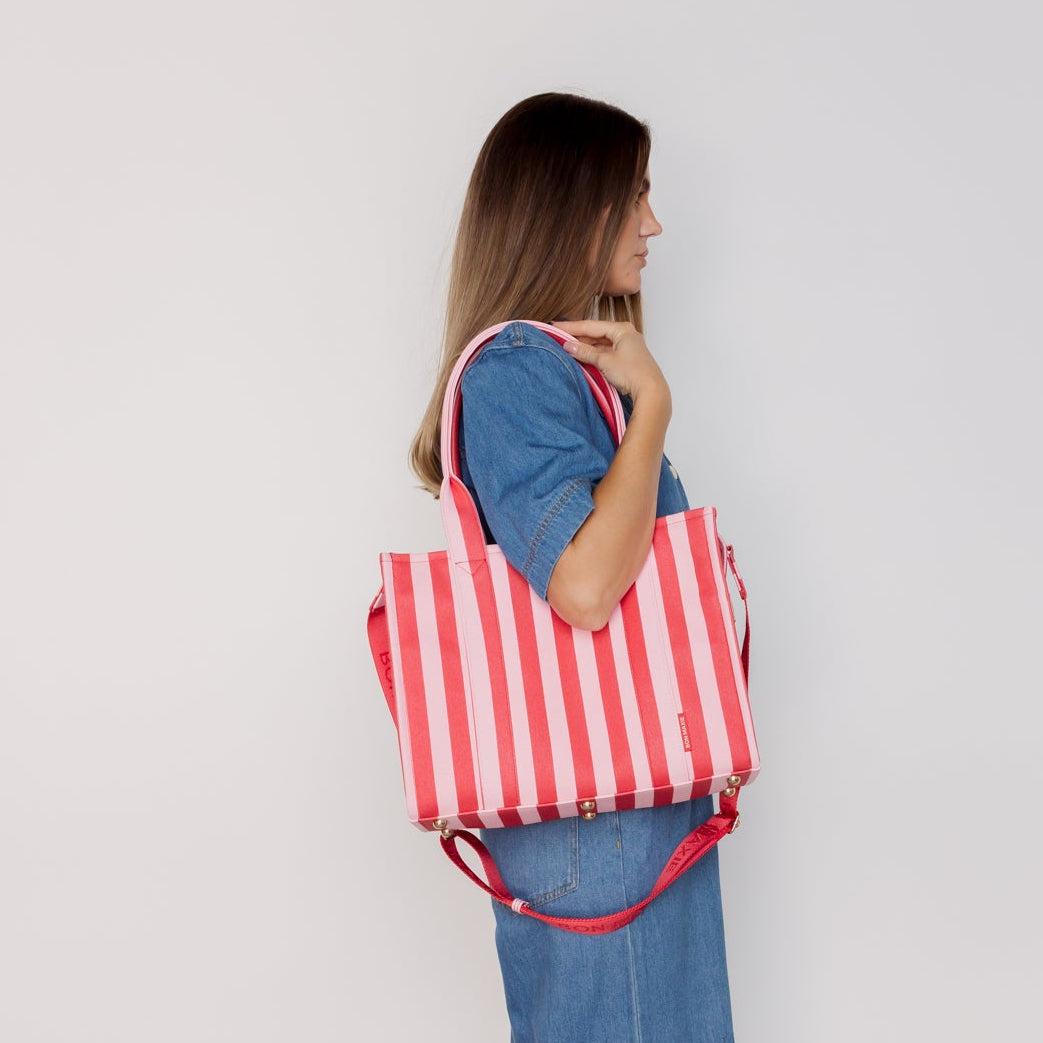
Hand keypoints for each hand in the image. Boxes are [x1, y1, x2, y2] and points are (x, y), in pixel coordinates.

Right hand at [552, 319, 669, 402]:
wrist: (651, 392)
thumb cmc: (633, 373)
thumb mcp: (604, 360)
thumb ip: (584, 352)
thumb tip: (568, 346)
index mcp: (622, 329)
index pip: (591, 326)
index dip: (571, 327)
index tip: (555, 327)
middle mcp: (626, 335)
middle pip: (596, 334)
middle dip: (577, 337)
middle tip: (558, 338)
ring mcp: (627, 347)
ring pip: (600, 344)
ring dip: (585, 347)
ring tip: (567, 349)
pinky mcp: (627, 360)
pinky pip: (606, 353)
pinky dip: (594, 355)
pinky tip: (582, 358)